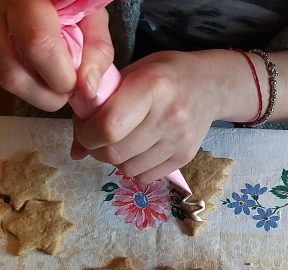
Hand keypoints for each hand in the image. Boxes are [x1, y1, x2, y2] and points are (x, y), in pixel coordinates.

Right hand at [0, 0, 113, 110]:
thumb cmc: (67, 1)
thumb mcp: (91, 16)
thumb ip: (97, 50)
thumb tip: (88, 89)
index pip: (38, 45)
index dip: (62, 76)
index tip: (80, 82)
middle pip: (13, 74)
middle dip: (49, 95)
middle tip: (68, 87)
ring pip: (6, 81)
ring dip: (39, 93)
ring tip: (57, 77)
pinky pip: (4, 76)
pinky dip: (30, 82)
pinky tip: (41, 67)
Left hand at [72, 50, 240, 182]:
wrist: (211, 85)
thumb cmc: (165, 74)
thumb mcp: (131, 74)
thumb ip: (101, 105)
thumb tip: (76, 149)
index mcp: (152, 86)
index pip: (109, 126)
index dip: (86, 134)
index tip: (83, 129)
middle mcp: (169, 115)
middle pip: (116, 152)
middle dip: (96, 149)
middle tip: (96, 138)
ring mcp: (179, 139)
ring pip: (128, 169)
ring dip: (115, 161)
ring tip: (118, 143)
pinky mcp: (186, 156)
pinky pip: (146, 177)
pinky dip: (133, 169)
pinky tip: (136, 152)